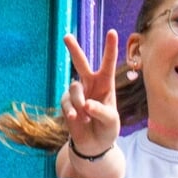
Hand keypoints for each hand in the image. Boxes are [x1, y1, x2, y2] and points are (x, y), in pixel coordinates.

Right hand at [61, 30, 120, 155]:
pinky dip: (71, 111)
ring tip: (85, 117)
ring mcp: (77, 93)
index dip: (109, 48)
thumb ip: (101, 111)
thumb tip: (86, 104)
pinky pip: (65, 102)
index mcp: (106, 84)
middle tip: (66, 36)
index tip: (112, 32)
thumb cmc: (107, 129)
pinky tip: (76, 119)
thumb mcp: (111, 121)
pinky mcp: (66, 103)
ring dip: (79, 102)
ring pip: (74, 88)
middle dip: (74, 49)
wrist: (94, 144)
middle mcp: (90, 84)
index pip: (108, 64)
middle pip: (81, 63)